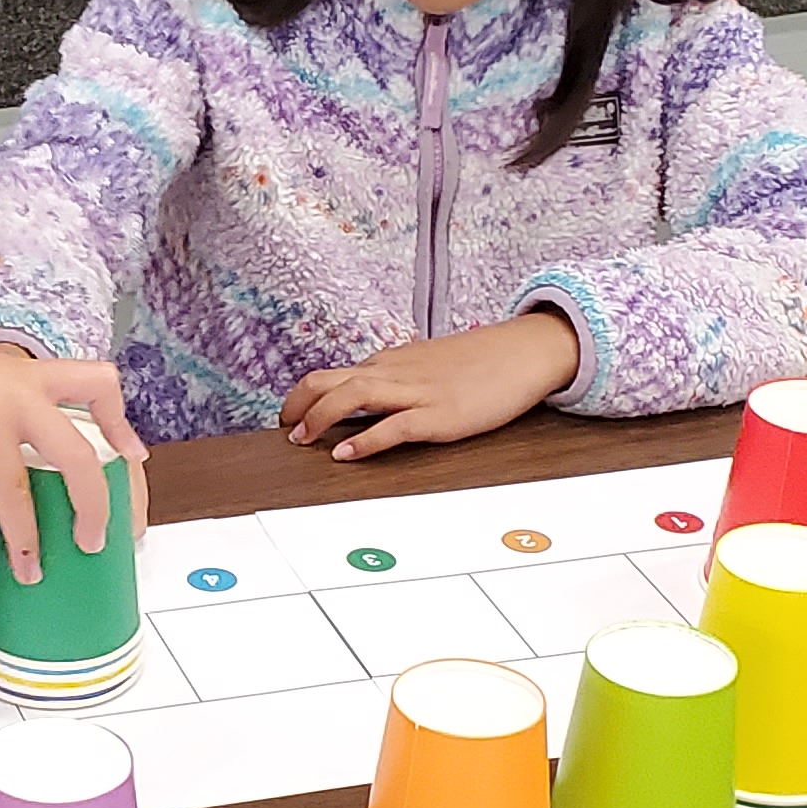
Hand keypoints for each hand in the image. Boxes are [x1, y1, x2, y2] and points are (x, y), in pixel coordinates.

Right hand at [0, 307, 146, 585]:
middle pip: (78, 456)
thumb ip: (3, 400)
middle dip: (93, 507)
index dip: (121, 423)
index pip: (98, 384)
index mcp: (27, 374)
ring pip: (19, 492)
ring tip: (29, 572)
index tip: (133, 456)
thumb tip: (18, 444)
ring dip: (26, 540)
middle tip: (93, 542)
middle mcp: (16, 393)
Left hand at [281, 311, 577, 460]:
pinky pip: (392, 427)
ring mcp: (415, 393)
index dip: (303, 397)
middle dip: (298, 405)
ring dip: (319, 419)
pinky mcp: (438, 415)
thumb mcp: (426, 366)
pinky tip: (345, 454)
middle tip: (284, 429)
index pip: (332, 375)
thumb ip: (395, 381)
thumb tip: (366, 400)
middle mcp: (394, 373)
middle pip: (329, 380)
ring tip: (302, 441)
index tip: (288, 416)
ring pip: (352, 396)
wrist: (522, 352)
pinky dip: (363, 441)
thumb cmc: (478, 362)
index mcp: (390, 363)